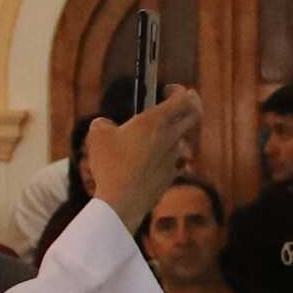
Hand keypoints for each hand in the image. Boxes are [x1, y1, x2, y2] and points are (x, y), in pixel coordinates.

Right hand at [86, 87, 202, 231]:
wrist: (122, 202)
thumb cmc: (110, 166)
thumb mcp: (97, 135)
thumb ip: (104, 123)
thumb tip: (106, 124)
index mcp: (156, 121)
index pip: (184, 98)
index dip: (179, 90)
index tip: (166, 90)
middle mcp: (171, 137)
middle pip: (195, 115)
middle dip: (191, 105)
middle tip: (177, 104)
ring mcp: (175, 158)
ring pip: (186, 139)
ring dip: (178, 133)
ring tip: (160, 135)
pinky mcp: (172, 175)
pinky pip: (179, 160)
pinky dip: (172, 155)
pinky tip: (157, 159)